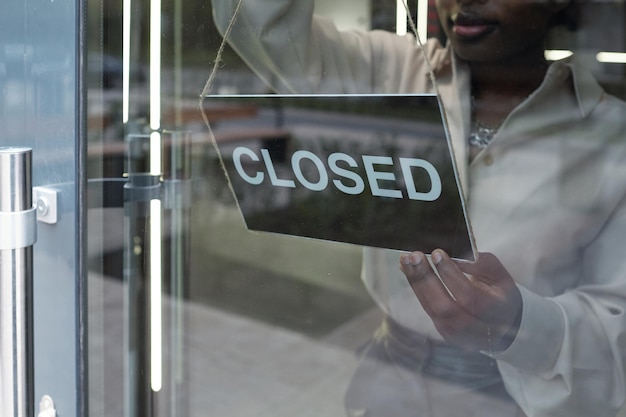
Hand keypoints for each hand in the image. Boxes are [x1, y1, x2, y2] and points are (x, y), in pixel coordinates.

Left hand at [399, 249, 521, 351]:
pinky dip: (417, 290)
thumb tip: (453, 257)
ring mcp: (462, 336)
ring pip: (433, 311)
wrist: (502, 321)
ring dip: (416, 283)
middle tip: (414, 256)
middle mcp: (480, 330)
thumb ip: (481, 264)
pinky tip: (409, 272)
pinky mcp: (447, 335)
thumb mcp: (499, 274)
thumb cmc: (499, 291)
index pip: (469, 295)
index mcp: (498, 312)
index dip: (450, 275)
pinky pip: (428, 311)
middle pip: (446, 307)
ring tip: (406, 261)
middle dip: (427, 279)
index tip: (437, 253)